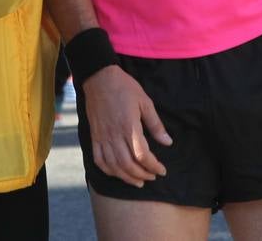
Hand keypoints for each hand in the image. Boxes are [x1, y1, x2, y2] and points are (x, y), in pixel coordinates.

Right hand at [83, 65, 171, 186]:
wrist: (100, 79)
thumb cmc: (125, 88)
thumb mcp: (145, 102)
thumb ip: (155, 124)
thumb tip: (168, 142)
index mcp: (129, 126)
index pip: (142, 155)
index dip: (153, 166)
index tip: (161, 170)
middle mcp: (114, 135)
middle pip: (128, 164)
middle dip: (142, 175)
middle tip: (152, 177)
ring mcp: (102, 138)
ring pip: (114, 166)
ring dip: (126, 177)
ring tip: (138, 181)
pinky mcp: (94, 137)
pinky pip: (99, 160)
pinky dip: (108, 170)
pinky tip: (117, 173)